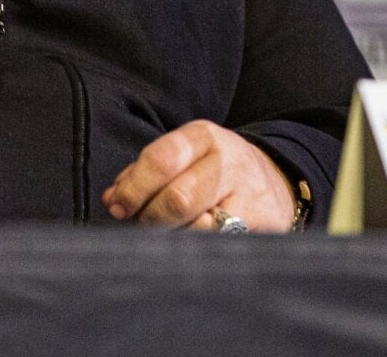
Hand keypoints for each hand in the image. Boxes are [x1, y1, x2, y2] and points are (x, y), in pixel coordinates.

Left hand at [101, 120, 295, 232]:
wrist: (274, 183)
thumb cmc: (211, 172)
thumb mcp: (182, 158)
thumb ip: (142, 174)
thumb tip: (112, 199)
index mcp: (203, 137)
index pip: (162, 159)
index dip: (134, 188)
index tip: (118, 207)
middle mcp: (228, 162)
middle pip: (178, 198)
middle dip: (150, 217)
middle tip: (140, 224)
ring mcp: (248, 196)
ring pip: (196, 228)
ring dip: (171, 237)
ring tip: (168, 233)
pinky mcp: (261, 227)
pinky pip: (216, 245)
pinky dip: (194, 248)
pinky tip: (190, 243)